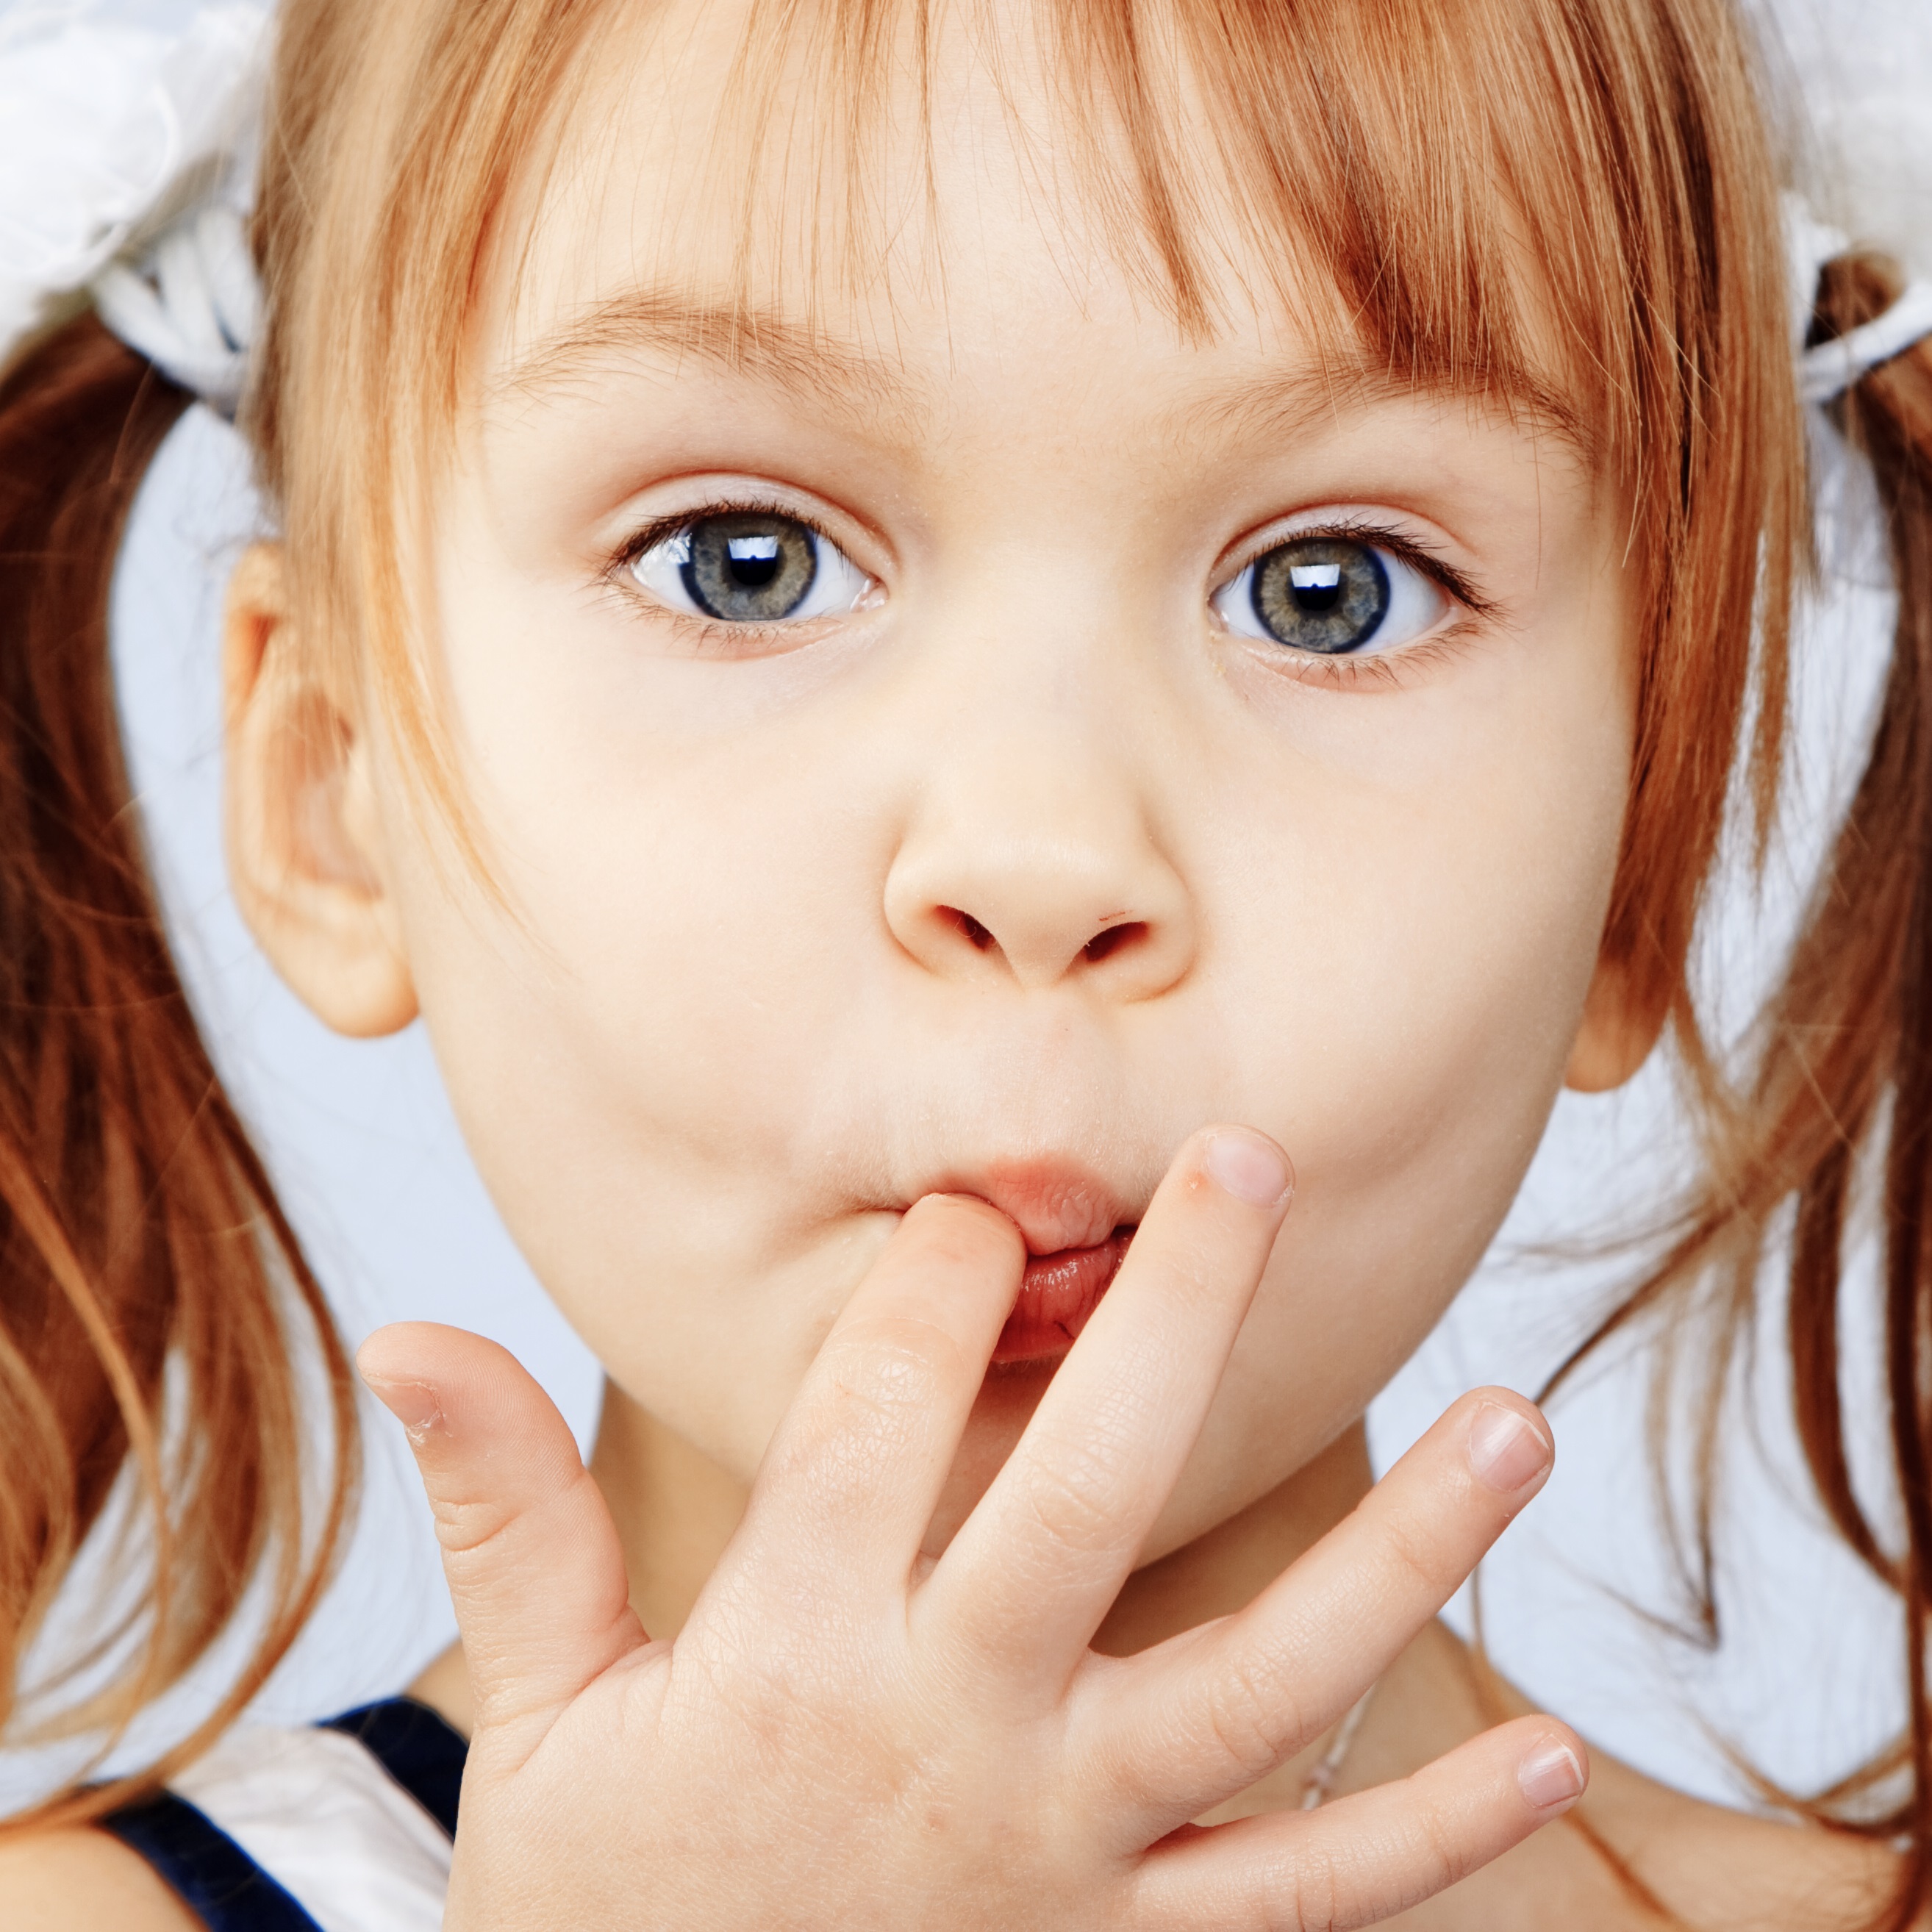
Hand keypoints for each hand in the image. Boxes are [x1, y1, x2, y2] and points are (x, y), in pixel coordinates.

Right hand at [360, 1125, 1583, 1929]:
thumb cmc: (606, 1908)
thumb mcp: (540, 1720)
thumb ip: (507, 1514)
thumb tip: (412, 1329)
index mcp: (797, 1650)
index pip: (879, 1411)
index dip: (926, 1281)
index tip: (978, 1193)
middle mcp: (952, 1730)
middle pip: (1090, 1487)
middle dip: (1176, 1312)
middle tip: (1256, 1160)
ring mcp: (1063, 1848)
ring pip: (1258, 1680)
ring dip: (1399, 1548)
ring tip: (1527, 1422)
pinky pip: (1304, 1895)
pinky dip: (1429, 1829)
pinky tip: (1554, 1746)